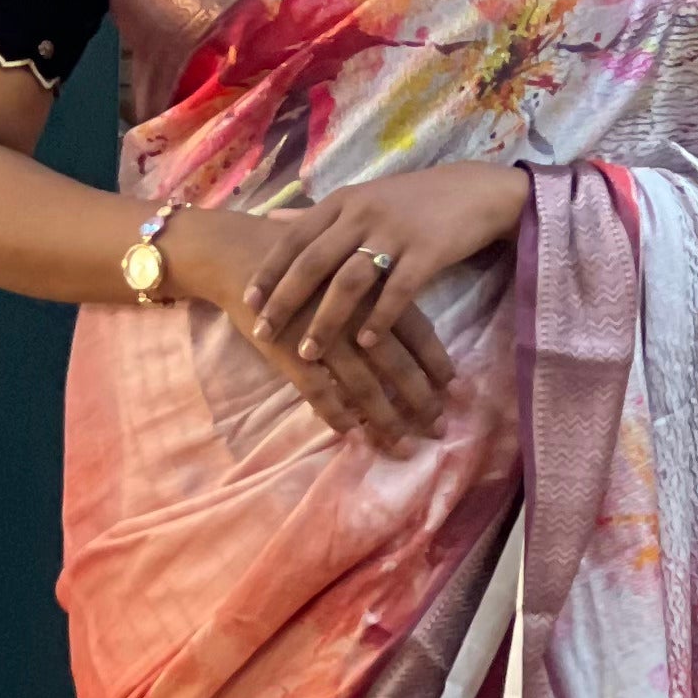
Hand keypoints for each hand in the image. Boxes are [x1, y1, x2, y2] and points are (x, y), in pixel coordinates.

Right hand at [162, 206, 454, 454]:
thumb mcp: (348, 262)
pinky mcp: (290, 351)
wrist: (241, 252)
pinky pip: (318, 392)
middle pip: (397, 363)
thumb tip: (411, 318)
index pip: (417, 330)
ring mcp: (322, 335)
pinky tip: (349, 433)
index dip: (437, 362)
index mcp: (372, 288)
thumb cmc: (302, 256)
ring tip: (401, 444)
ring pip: (362, 385)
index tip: (456, 390)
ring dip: (384, 418)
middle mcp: (354, 313)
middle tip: (438, 428)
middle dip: (420, 399)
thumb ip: (378, 288)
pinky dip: (335, 415)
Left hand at [243, 165, 527, 387]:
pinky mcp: (428, 251)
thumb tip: (271, 220)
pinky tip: (366, 344)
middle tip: (264, 333)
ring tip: (308, 351)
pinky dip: (379, 319)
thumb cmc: (410, 201)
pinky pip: (398, 290)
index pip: (294, 238)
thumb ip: (317, 215)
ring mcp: (395, 232)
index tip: (248, 303)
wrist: (473, 190)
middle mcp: (362, 213)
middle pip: (313, 261)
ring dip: (326, 320)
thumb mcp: (359, 198)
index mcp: (342, 202)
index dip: (269, 271)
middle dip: (285, 301)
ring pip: (349, 281)